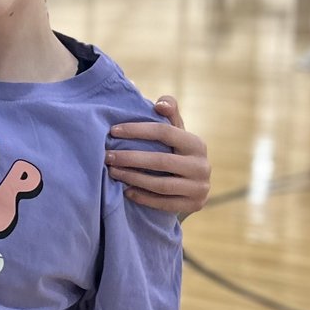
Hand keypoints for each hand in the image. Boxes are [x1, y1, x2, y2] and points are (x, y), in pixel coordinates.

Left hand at [106, 96, 209, 217]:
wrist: (194, 184)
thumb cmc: (177, 152)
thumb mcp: (176, 132)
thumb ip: (169, 113)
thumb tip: (160, 104)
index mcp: (196, 144)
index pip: (165, 132)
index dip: (137, 130)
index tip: (113, 131)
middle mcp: (202, 166)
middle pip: (161, 161)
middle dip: (130, 158)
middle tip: (107, 156)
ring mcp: (199, 188)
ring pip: (161, 185)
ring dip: (133, 178)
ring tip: (112, 172)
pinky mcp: (193, 205)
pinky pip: (164, 203)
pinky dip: (143, 197)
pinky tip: (125, 191)